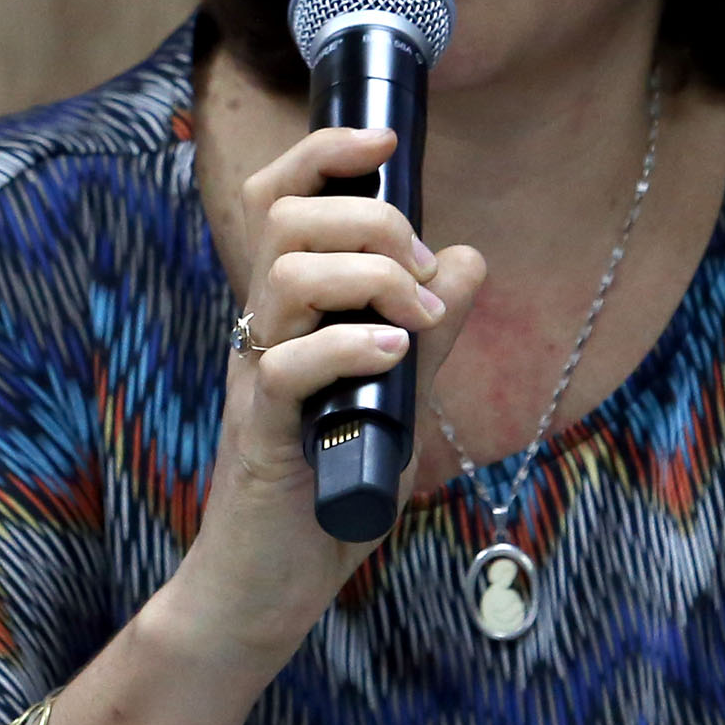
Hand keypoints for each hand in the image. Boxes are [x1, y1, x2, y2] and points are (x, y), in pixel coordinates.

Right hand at [182, 119, 487, 652]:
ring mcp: (256, 377)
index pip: (278, 196)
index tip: (383, 139)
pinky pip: (291, 365)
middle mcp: (262, 331)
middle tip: (421, 276)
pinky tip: (393, 358)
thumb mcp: (398, 399)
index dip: (322, 150)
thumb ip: (429, 333)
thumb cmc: (326, 494)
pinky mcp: (262, 433)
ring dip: (369, 276)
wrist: (270, 584)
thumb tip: (468, 260)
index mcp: (287, 312)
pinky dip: (351, 347)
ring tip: (415, 320)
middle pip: (286, 216)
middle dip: (370, 219)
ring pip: (288, 274)